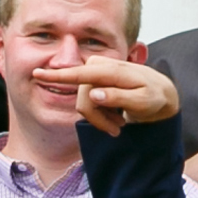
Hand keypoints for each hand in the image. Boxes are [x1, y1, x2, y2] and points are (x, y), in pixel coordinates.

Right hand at [32, 52, 177, 133]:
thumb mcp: (143, 101)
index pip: (83, 74)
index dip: (59, 76)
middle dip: (97, 118)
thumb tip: (93, 94)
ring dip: (99, 118)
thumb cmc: (154, 96)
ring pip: (83, 103)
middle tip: (118, 129)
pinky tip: (114, 116)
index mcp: (114, 71)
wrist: (160, 92)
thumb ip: (119, 97)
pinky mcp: (95, 81)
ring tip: (119, 123)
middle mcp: (102, 68)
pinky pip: (87, 102)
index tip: (38, 74)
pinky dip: (99, 114)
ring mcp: (97, 73)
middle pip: (83, 98)